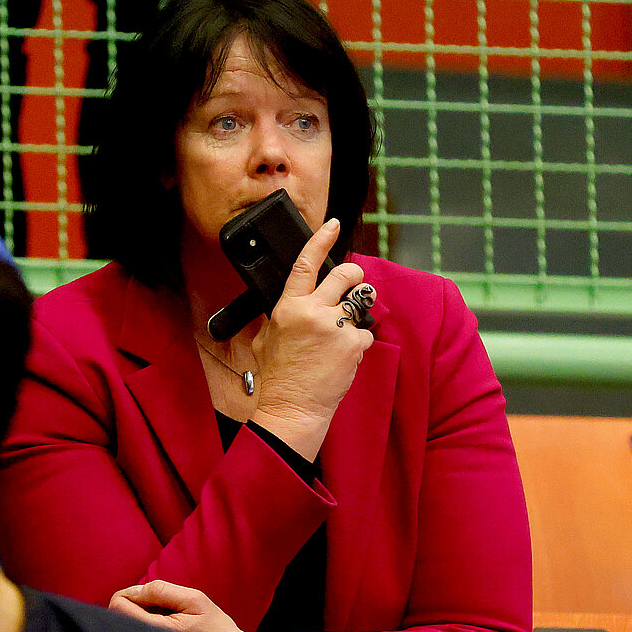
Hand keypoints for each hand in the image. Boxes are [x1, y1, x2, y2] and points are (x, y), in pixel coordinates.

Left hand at [109, 580, 291, 631]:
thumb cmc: (218, 631)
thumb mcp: (195, 601)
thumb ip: (162, 591)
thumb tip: (134, 590)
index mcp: (154, 631)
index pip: (117, 606)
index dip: (127, 593)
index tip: (145, 594)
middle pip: (116, 619)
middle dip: (131, 606)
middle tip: (157, 606)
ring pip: (126, 631)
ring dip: (139, 618)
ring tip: (164, 620)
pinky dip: (145, 631)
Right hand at [248, 219, 372, 460]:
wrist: (293, 408)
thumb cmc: (278, 377)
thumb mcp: (266, 339)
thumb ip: (280, 315)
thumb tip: (291, 302)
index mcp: (288, 307)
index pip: (306, 263)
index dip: (321, 239)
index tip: (333, 224)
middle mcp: (312, 312)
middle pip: (345, 275)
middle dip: (354, 276)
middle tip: (353, 284)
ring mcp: (335, 327)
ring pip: (359, 303)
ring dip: (356, 312)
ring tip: (342, 332)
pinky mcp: (353, 345)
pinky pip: (365, 333)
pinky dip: (357, 344)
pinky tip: (342, 357)